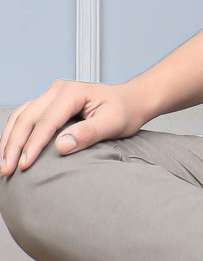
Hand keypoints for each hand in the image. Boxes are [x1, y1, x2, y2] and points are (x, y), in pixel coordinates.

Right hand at [0, 79, 146, 175]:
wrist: (131, 101)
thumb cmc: (124, 111)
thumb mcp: (113, 123)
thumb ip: (88, 133)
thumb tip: (62, 146)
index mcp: (72, 92)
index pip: (45, 121)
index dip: (33, 145)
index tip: (24, 166)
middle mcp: (57, 90)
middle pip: (26, 118)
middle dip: (13, 145)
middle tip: (6, 170)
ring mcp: (50, 96)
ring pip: (20, 117)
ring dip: (8, 140)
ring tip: (2, 165)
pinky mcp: (48, 105)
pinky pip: (24, 118)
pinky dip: (13, 134)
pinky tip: (8, 151)